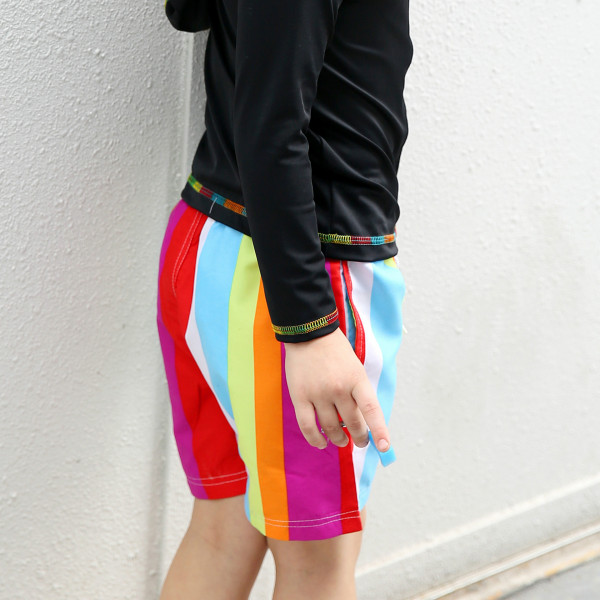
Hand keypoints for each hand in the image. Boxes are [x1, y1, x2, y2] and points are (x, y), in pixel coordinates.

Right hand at [283, 327, 390, 452]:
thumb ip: (358, 392)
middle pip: (352, 423)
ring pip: (331, 428)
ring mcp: (318, 394)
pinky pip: (307, 426)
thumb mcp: (355, 368)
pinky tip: (321, 443)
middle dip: (359, 437)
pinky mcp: (300, 397)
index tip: (384, 447)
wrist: (309, 334)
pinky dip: (315, 439)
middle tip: (360, 441)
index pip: (371, 410)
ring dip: (338, 439)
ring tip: (341, 440)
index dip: (379, 430)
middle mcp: (339, 389)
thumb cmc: (335, 352)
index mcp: (356, 379)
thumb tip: (362, 421)